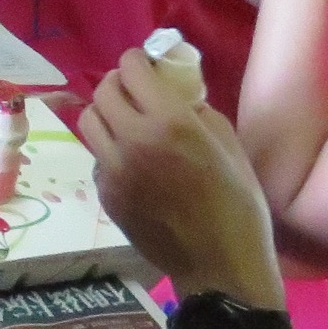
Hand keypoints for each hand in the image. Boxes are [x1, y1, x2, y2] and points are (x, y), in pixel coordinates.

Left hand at [79, 50, 286, 306]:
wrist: (220, 267)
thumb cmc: (238, 206)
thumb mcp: (229, 146)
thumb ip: (198, 112)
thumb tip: (176, 95)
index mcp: (168, 123)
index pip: (130, 70)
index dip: (137, 61)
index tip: (146, 64)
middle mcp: (131, 141)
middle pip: (103, 92)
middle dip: (119, 84)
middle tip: (136, 92)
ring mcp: (112, 170)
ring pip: (89, 122)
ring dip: (106, 115)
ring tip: (128, 124)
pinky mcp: (105, 196)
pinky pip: (96, 158)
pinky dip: (109, 151)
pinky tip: (132, 163)